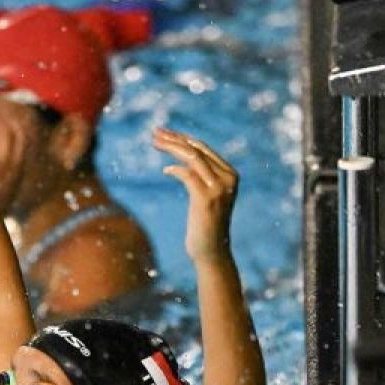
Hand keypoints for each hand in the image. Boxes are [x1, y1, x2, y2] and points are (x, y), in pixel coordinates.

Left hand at [153, 127, 238, 261]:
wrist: (212, 251)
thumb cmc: (204, 225)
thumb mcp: (205, 197)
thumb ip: (200, 178)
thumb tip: (179, 163)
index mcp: (230, 174)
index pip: (204, 148)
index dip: (182, 138)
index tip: (164, 133)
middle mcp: (228, 178)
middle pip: (197, 149)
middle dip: (174, 138)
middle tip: (154, 132)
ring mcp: (219, 188)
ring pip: (193, 157)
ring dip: (171, 147)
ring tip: (154, 142)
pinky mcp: (206, 199)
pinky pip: (188, 175)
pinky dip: (175, 170)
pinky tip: (166, 171)